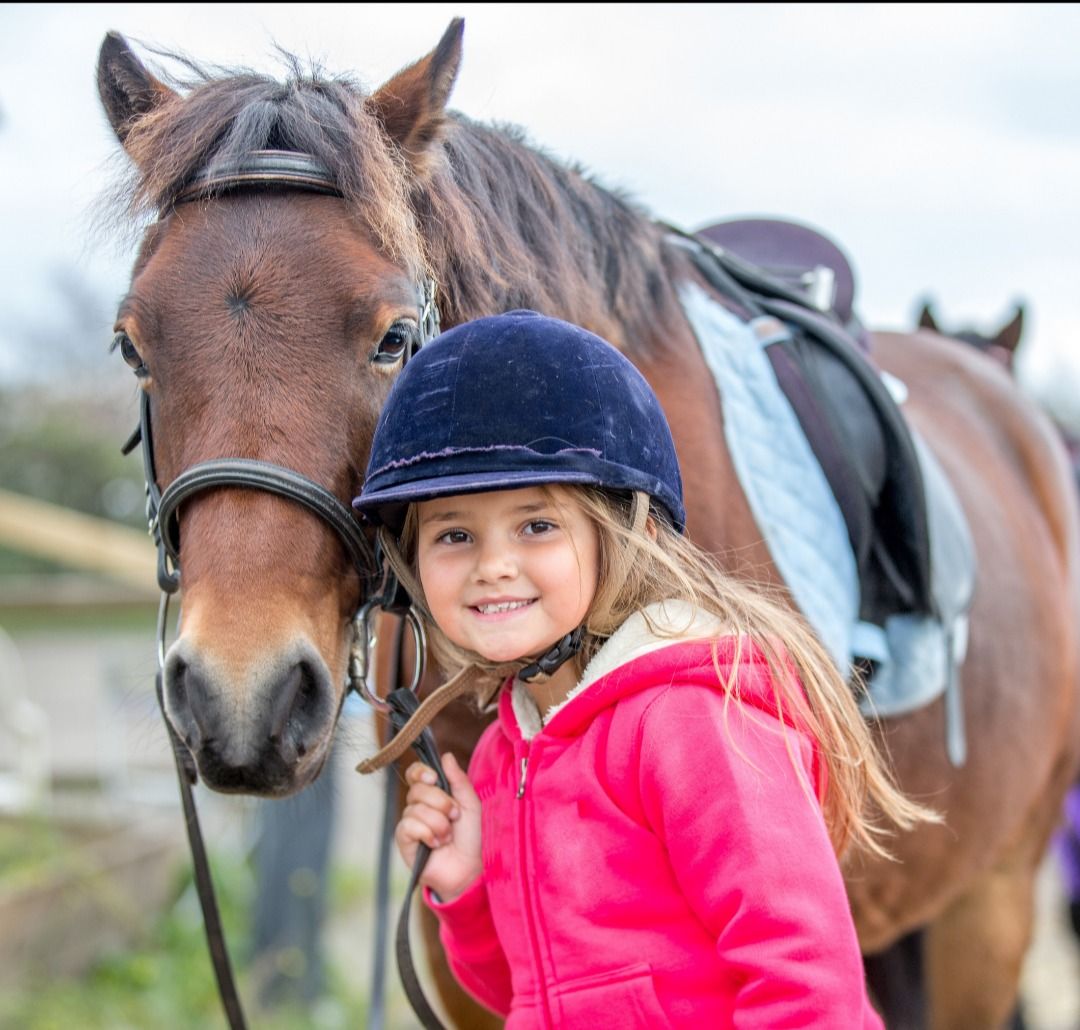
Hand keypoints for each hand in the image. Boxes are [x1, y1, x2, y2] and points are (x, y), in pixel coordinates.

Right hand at [395, 752, 482, 901]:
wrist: (469, 868)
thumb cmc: (471, 837)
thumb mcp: (470, 804)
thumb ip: (458, 780)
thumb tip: (446, 756)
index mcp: (433, 793)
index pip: (416, 773)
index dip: (420, 771)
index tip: (434, 777)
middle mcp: (418, 805)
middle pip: (417, 789)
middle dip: (441, 802)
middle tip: (454, 816)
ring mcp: (410, 823)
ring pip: (416, 809)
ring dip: (439, 823)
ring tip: (448, 836)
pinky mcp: (404, 841)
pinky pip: (409, 826)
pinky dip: (427, 834)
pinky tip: (436, 844)